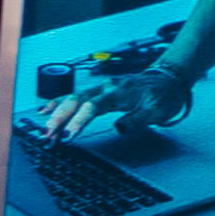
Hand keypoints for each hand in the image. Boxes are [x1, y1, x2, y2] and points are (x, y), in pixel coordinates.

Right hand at [40, 60, 194, 141]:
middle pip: (78, 101)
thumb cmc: (163, 96)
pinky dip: (60, 102)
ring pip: (74, 99)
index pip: (94, 106)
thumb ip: (138, 119)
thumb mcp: (158, 111)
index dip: (80, 120)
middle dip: (61, 118)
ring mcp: (101, 88)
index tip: (70, 134)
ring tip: (46, 130)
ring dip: (58, 114)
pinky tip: (46, 110)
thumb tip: (120, 128)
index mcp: (119, 92)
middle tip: (50, 135)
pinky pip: (76, 96)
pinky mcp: (99, 92)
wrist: (168, 80)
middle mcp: (106, 88)